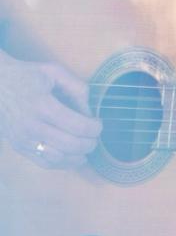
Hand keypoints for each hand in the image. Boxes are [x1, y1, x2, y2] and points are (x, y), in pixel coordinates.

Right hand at [0, 52, 100, 169]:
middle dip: (90, 143)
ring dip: (78, 157)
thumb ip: (77, 88)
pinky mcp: (17, 146)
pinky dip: (62, 163)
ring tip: (87, 148)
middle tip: (95, 137)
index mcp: (43, 106)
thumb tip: (89, 111)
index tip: (99, 123)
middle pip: (71, 145)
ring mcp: (22, 139)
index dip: (95, 128)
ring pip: (57, 158)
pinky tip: (73, 157)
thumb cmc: (25, 75)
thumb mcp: (54, 71)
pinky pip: (43, 163)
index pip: (78, 126)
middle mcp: (32, 126)